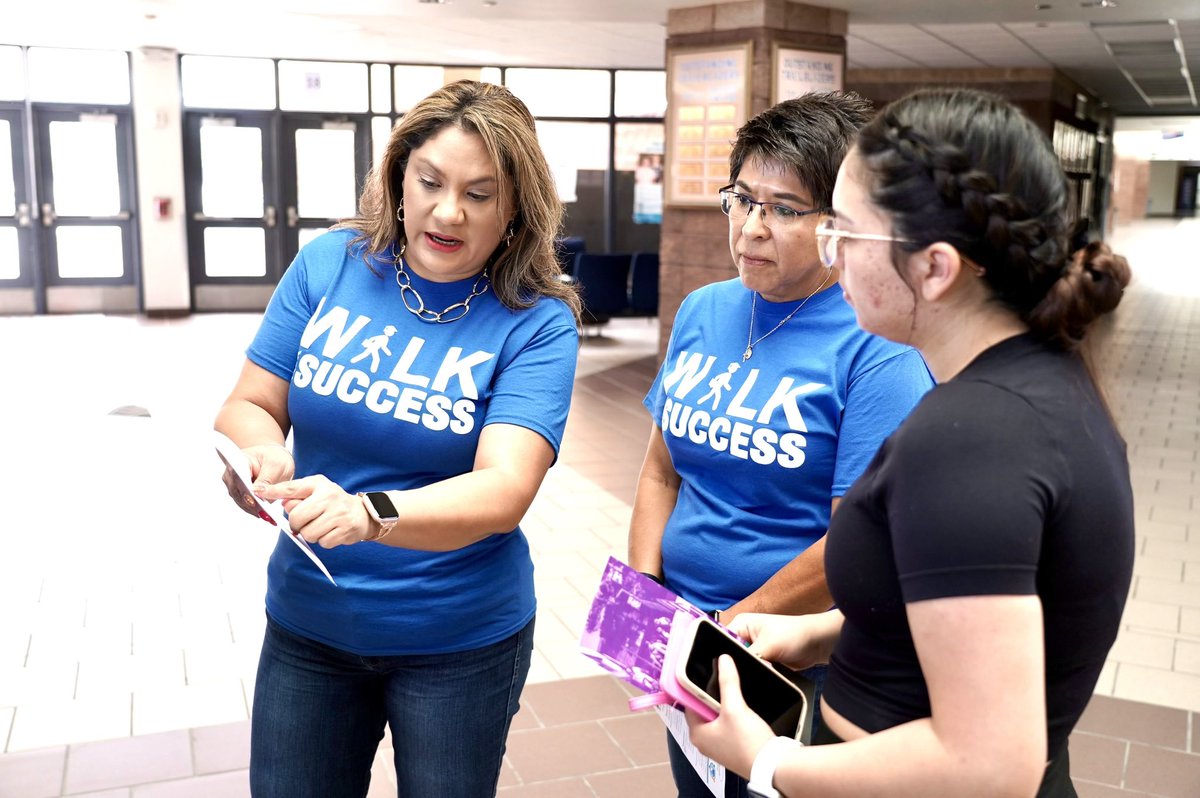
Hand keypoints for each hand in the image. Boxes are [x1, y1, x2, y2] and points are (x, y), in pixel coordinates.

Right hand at [220, 443, 293, 520]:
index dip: (245, 491)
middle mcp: (231, 474)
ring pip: (240, 501)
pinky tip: (268, 517)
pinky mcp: (239, 494)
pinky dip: (256, 510)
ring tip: (269, 518)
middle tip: (265, 515)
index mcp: (238, 460)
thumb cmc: (274, 458)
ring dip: (253, 510)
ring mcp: (233, 485)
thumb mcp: (276, 465)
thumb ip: (266, 478)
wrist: (272, 458)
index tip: (254, 501)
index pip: (238, 477)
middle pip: (238, 492)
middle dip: (251, 505)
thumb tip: (256, 493)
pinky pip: (246, 504)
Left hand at [255, 475, 372, 547]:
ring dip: (311, 534)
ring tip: (321, 526)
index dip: (273, 491)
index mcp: (319, 485)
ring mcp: (338, 514)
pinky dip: (324, 540)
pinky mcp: (345, 530)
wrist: (362, 513)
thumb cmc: (333, 501)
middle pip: (297, 518)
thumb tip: (282, 503)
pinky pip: (322, 542)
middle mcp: (329, 496)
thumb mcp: (316, 490)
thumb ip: (296, 495)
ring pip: (308, 533)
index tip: (257, 491)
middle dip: (297, 525)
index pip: (291, 488)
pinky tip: (331, 532)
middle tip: (305, 523)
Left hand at [684, 655, 774, 779]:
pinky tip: (742, 710)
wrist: (772, 766)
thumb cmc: (749, 743)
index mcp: (697, 734)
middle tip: (722, 681)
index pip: (690, 703)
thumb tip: (723, 661)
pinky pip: (727, 726)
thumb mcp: (736, 707)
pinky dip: (732, 716)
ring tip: (733, 693)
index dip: (697, 687)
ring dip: (724, 705)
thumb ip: (728, 682)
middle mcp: (704, 742)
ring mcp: (718, 747)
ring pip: (717, 717)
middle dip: (713, 696)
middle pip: (704, 710)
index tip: (705, 673)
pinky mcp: (732, 748)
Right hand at [727, 611, 841, 670]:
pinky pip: (753, 671)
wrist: (816, 644)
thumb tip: (736, 672)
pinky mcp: (762, 660)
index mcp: (740, 624)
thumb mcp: (768, 645)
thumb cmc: (794, 634)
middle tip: (737, 679)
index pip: (721, 641)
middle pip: (730, 655)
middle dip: (735, 666)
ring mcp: (753, 649)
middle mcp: (744, 636)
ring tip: (749, 680)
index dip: (721, 657)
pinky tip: (756, 683)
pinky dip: (755, 676)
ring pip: (742, 665)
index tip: (722, 671)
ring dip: (747, 672)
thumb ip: (750, 657)